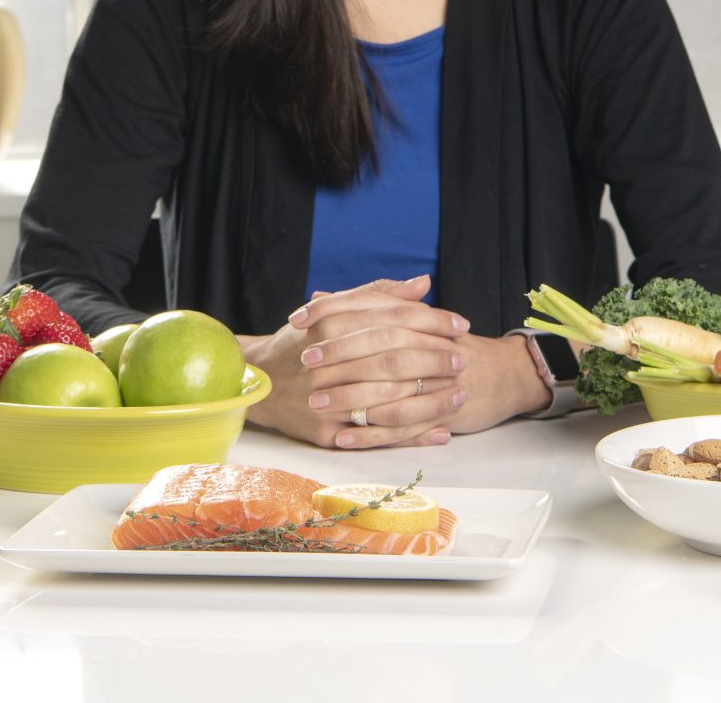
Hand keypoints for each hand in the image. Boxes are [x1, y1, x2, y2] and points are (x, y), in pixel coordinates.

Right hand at [239, 274, 467, 449]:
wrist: (258, 382)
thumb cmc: (303, 342)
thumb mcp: (333, 310)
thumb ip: (379, 295)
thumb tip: (423, 284)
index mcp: (330, 325)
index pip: (392, 319)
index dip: (431, 321)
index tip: (460, 324)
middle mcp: (327, 360)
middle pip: (394, 358)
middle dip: (435, 358)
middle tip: (463, 358)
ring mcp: (326, 398)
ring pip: (390, 398)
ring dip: (431, 398)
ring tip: (461, 394)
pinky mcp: (326, 431)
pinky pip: (378, 435)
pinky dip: (412, 435)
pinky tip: (440, 431)